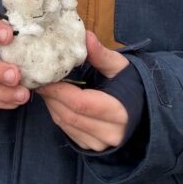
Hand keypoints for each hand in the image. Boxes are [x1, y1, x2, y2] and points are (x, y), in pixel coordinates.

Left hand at [37, 31, 129, 150]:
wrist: (144, 110)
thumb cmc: (132, 84)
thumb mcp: (120, 67)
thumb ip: (101, 54)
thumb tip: (85, 36)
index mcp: (120, 112)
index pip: (81, 103)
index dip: (59, 91)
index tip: (44, 78)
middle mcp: (110, 133)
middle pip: (70, 115)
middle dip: (51, 97)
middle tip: (39, 80)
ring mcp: (101, 144)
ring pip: (66, 125)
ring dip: (52, 106)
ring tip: (45, 87)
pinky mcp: (92, 147)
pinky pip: (68, 132)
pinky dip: (58, 115)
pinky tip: (55, 100)